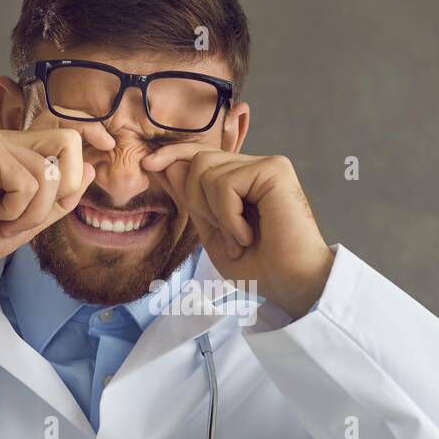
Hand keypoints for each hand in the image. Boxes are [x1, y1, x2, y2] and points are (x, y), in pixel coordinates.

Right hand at [0, 125, 113, 273]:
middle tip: (33, 214)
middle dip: (66, 188)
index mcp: (19, 154)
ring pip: (49, 173)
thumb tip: (90, 170)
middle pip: (69, 140)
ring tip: (3, 220)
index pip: (66, 131)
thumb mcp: (26, 222)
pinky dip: (15, 209)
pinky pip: (28, 182)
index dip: (91, 134)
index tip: (108, 146)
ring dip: (33, 211)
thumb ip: (57, 200)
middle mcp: (8, 142)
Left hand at [141, 144, 333, 317]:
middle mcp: (255, 166)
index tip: (148, 166)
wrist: (290, 284)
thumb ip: (190, 199)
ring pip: (206, 170)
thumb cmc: (257, 265)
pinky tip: (248, 236)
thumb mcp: (211, 232)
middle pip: (197, 160)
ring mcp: (267, 164)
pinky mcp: (275, 170)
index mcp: (242, 178)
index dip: (173, 155)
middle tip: (225, 236)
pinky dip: (228, 217)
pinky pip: (225, 183)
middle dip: (196, 200)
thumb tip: (162, 164)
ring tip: (239, 238)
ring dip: (214, 213)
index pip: (200, 154)